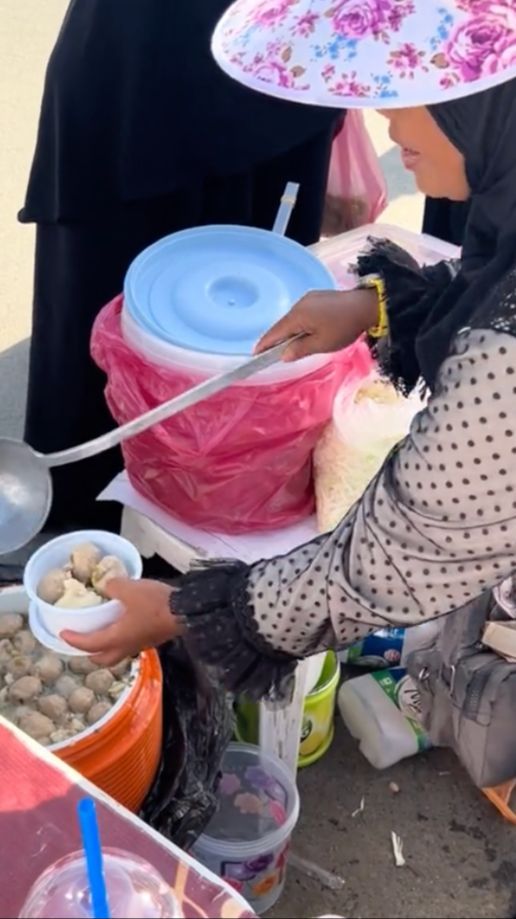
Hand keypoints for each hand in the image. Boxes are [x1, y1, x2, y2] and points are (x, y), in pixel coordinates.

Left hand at [61, 578, 182, 665]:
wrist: (187, 611)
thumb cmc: (155, 603)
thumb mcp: (129, 589)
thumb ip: (113, 586)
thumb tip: (107, 586)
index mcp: (117, 638)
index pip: (90, 644)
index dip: (74, 640)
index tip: (63, 635)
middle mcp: (127, 646)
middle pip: (104, 659)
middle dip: (90, 653)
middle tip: (83, 640)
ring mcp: (141, 644)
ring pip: (118, 653)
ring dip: (106, 647)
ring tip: (102, 632)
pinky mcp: (152, 639)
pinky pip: (130, 644)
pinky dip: (121, 639)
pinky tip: (124, 623)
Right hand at [256, 288, 378, 361]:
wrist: (367, 306)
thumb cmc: (344, 327)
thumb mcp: (322, 344)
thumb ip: (300, 349)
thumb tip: (283, 355)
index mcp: (297, 316)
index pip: (274, 333)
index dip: (264, 345)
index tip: (255, 355)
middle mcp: (299, 304)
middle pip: (282, 325)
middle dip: (276, 339)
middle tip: (271, 354)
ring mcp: (309, 299)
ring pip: (293, 319)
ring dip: (290, 332)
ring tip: (290, 346)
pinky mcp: (318, 298)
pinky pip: (302, 313)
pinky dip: (299, 324)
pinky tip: (305, 333)